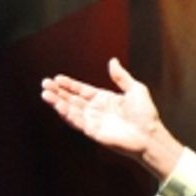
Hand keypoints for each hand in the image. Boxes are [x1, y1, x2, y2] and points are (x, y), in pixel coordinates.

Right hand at [40, 57, 182, 177]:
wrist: (150, 135)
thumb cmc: (146, 114)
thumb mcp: (135, 89)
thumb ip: (121, 76)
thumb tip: (112, 60)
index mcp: (105, 99)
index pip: (82, 90)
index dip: (69, 84)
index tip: (57, 78)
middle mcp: (96, 110)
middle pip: (73, 99)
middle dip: (58, 92)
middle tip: (45, 83)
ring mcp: (94, 121)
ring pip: (71, 110)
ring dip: (58, 102)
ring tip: (45, 94)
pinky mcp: (93, 132)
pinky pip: (77, 122)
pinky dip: (67, 114)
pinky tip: (58, 106)